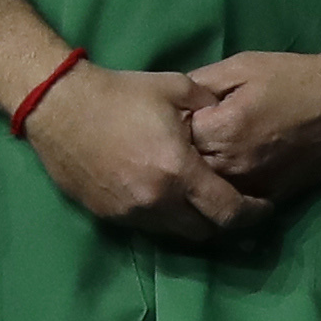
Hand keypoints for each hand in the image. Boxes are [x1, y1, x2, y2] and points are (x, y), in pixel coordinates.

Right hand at [20, 69, 266, 243]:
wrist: (58, 105)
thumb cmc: (120, 94)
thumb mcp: (176, 88)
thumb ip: (210, 107)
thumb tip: (228, 119)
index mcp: (178, 171)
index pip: (228, 212)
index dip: (252, 214)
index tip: (262, 206)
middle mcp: (157, 200)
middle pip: (203, 232)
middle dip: (221, 221)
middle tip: (228, 203)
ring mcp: (130, 211)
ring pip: (173, 233)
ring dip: (189, 221)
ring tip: (194, 201)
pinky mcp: (107, 214)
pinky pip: (145, 226)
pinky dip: (159, 216)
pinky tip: (159, 195)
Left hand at [176, 47, 320, 199]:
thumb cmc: (293, 77)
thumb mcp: (240, 67)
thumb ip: (200, 84)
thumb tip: (169, 100)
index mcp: (222, 129)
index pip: (173, 140)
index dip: (167, 130)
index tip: (168, 122)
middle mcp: (235, 164)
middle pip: (188, 171)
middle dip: (180, 159)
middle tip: (176, 145)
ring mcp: (256, 184)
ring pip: (211, 192)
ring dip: (201, 179)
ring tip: (198, 160)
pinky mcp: (276, 194)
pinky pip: (239, 200)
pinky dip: (227, 190)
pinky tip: (225, 175)